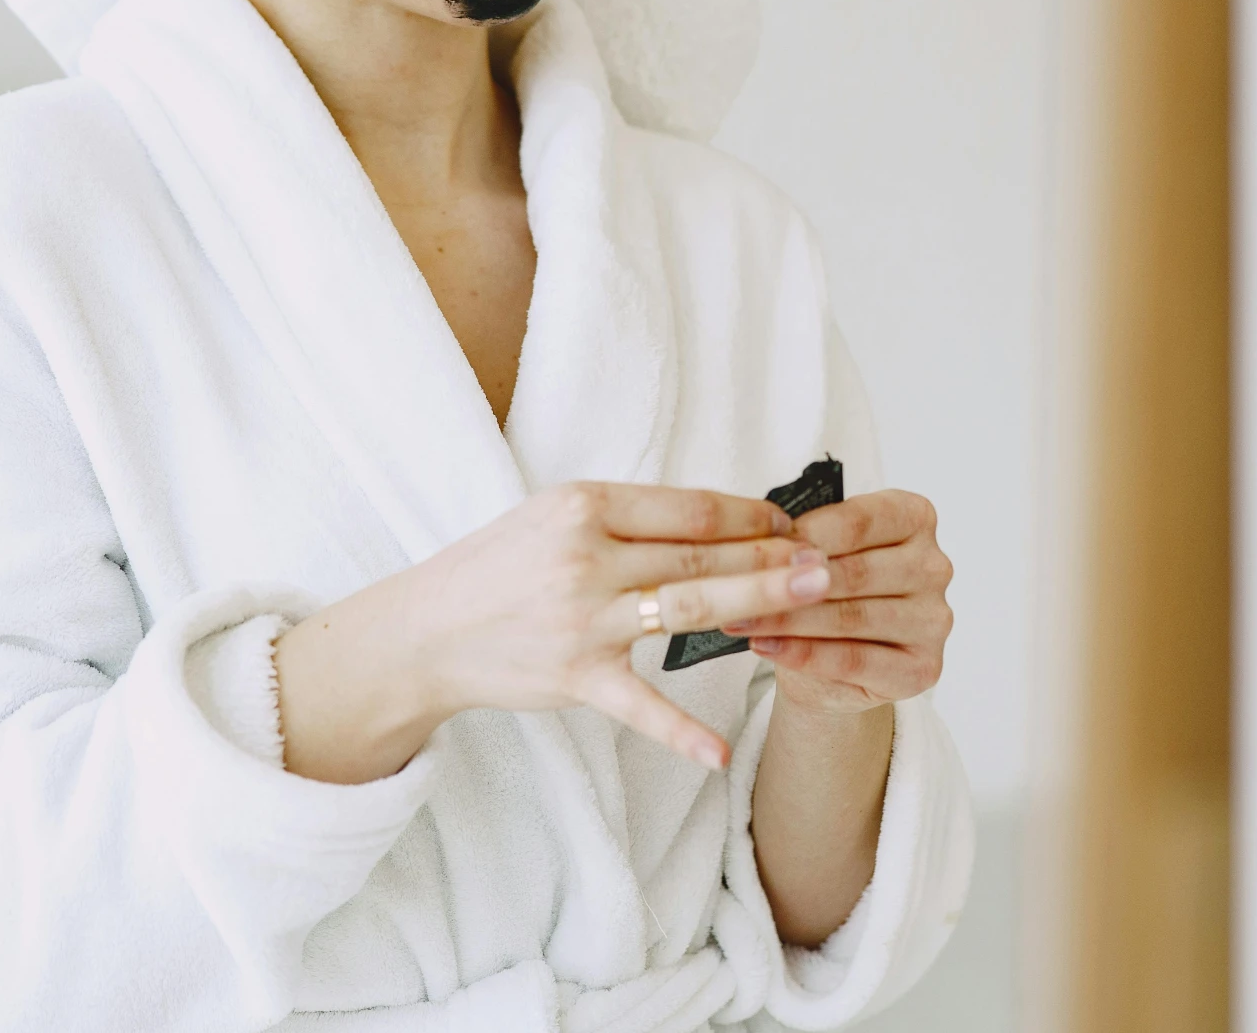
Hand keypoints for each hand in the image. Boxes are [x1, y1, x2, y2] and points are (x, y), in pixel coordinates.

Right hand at [275, 482, 830, 781]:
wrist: (425, 631)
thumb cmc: (500, 567)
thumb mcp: (556, 517)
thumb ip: (629, 516)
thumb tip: (715, 517)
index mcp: (583, 506)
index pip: (688, 508)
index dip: (748, 515)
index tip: (793, 522)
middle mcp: (585, 558)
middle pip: (700, 555)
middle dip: (772, 558)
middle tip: (831, 560)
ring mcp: (581, 620)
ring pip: (687, 610)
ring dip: (757, 607)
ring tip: (813, 602)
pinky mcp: (574, 678)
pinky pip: (638, 707)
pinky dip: (680, 731)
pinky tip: (721, 751)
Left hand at [721, 489, 953, 715]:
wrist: (831, 659)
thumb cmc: (824, 590)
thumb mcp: (815, 552)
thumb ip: (805, 541)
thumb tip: (771, 541)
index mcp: (916, 518)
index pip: (859, 520)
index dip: (805, 533)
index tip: (759, 544)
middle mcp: (934, 566)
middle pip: (854, 572)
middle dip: (789, 581)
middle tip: (737, 586)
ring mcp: (935, 620)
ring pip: (851, 618)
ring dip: (788, 619)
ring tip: (738, 617)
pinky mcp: (923, 669)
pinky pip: (854, 661)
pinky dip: (803, 654)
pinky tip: (765, 645)